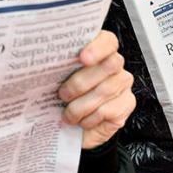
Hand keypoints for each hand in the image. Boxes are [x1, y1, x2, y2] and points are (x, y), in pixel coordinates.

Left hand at [58, 30, 134, 149]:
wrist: (72, 130)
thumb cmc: (63, 101)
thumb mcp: (55, 81)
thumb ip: (57, 68)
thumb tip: (44, 62)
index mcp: (97, 51)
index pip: (107, 41)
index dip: (97, 47)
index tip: (82, 58)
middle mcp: (114, 64)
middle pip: (109, 65)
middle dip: (81, 82)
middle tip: (63, 95)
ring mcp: (123, 83)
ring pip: (106, 90)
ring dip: (81, 106)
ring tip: (68, 114)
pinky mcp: (127, 103)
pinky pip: (109, 109)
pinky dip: (90, 118)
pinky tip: (83, 121)